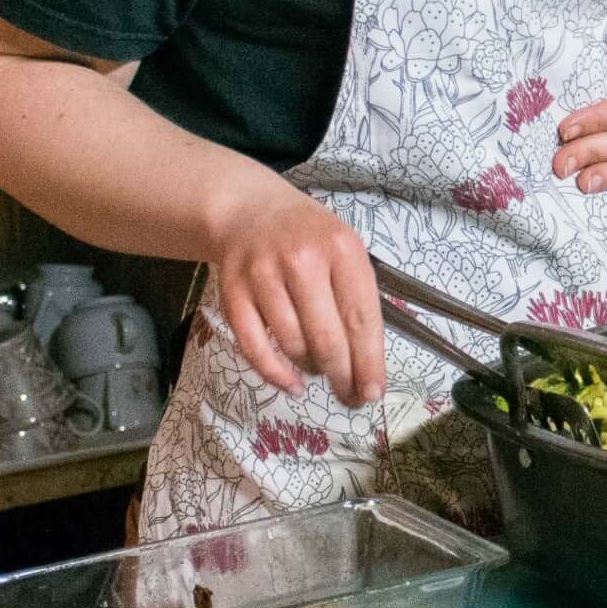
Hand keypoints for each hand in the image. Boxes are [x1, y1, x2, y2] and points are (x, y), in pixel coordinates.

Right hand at [200, 166, 383, 405]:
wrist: (251, 212)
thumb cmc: (309, 237)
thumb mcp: (345, 250)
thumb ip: (358, 298)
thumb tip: (369, 366)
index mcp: (341, 248)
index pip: (362, 317)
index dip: (369, 362)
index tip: (373, 392)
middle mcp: (303, 260)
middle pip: (327, 338)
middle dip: (342, 376)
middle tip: (349, 396)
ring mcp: (264, 276)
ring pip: (293, 345)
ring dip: (311, 369)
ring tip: (320, 370)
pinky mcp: (233, 293)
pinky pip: (255, 348)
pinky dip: (276, 374)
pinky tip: (292, 384)